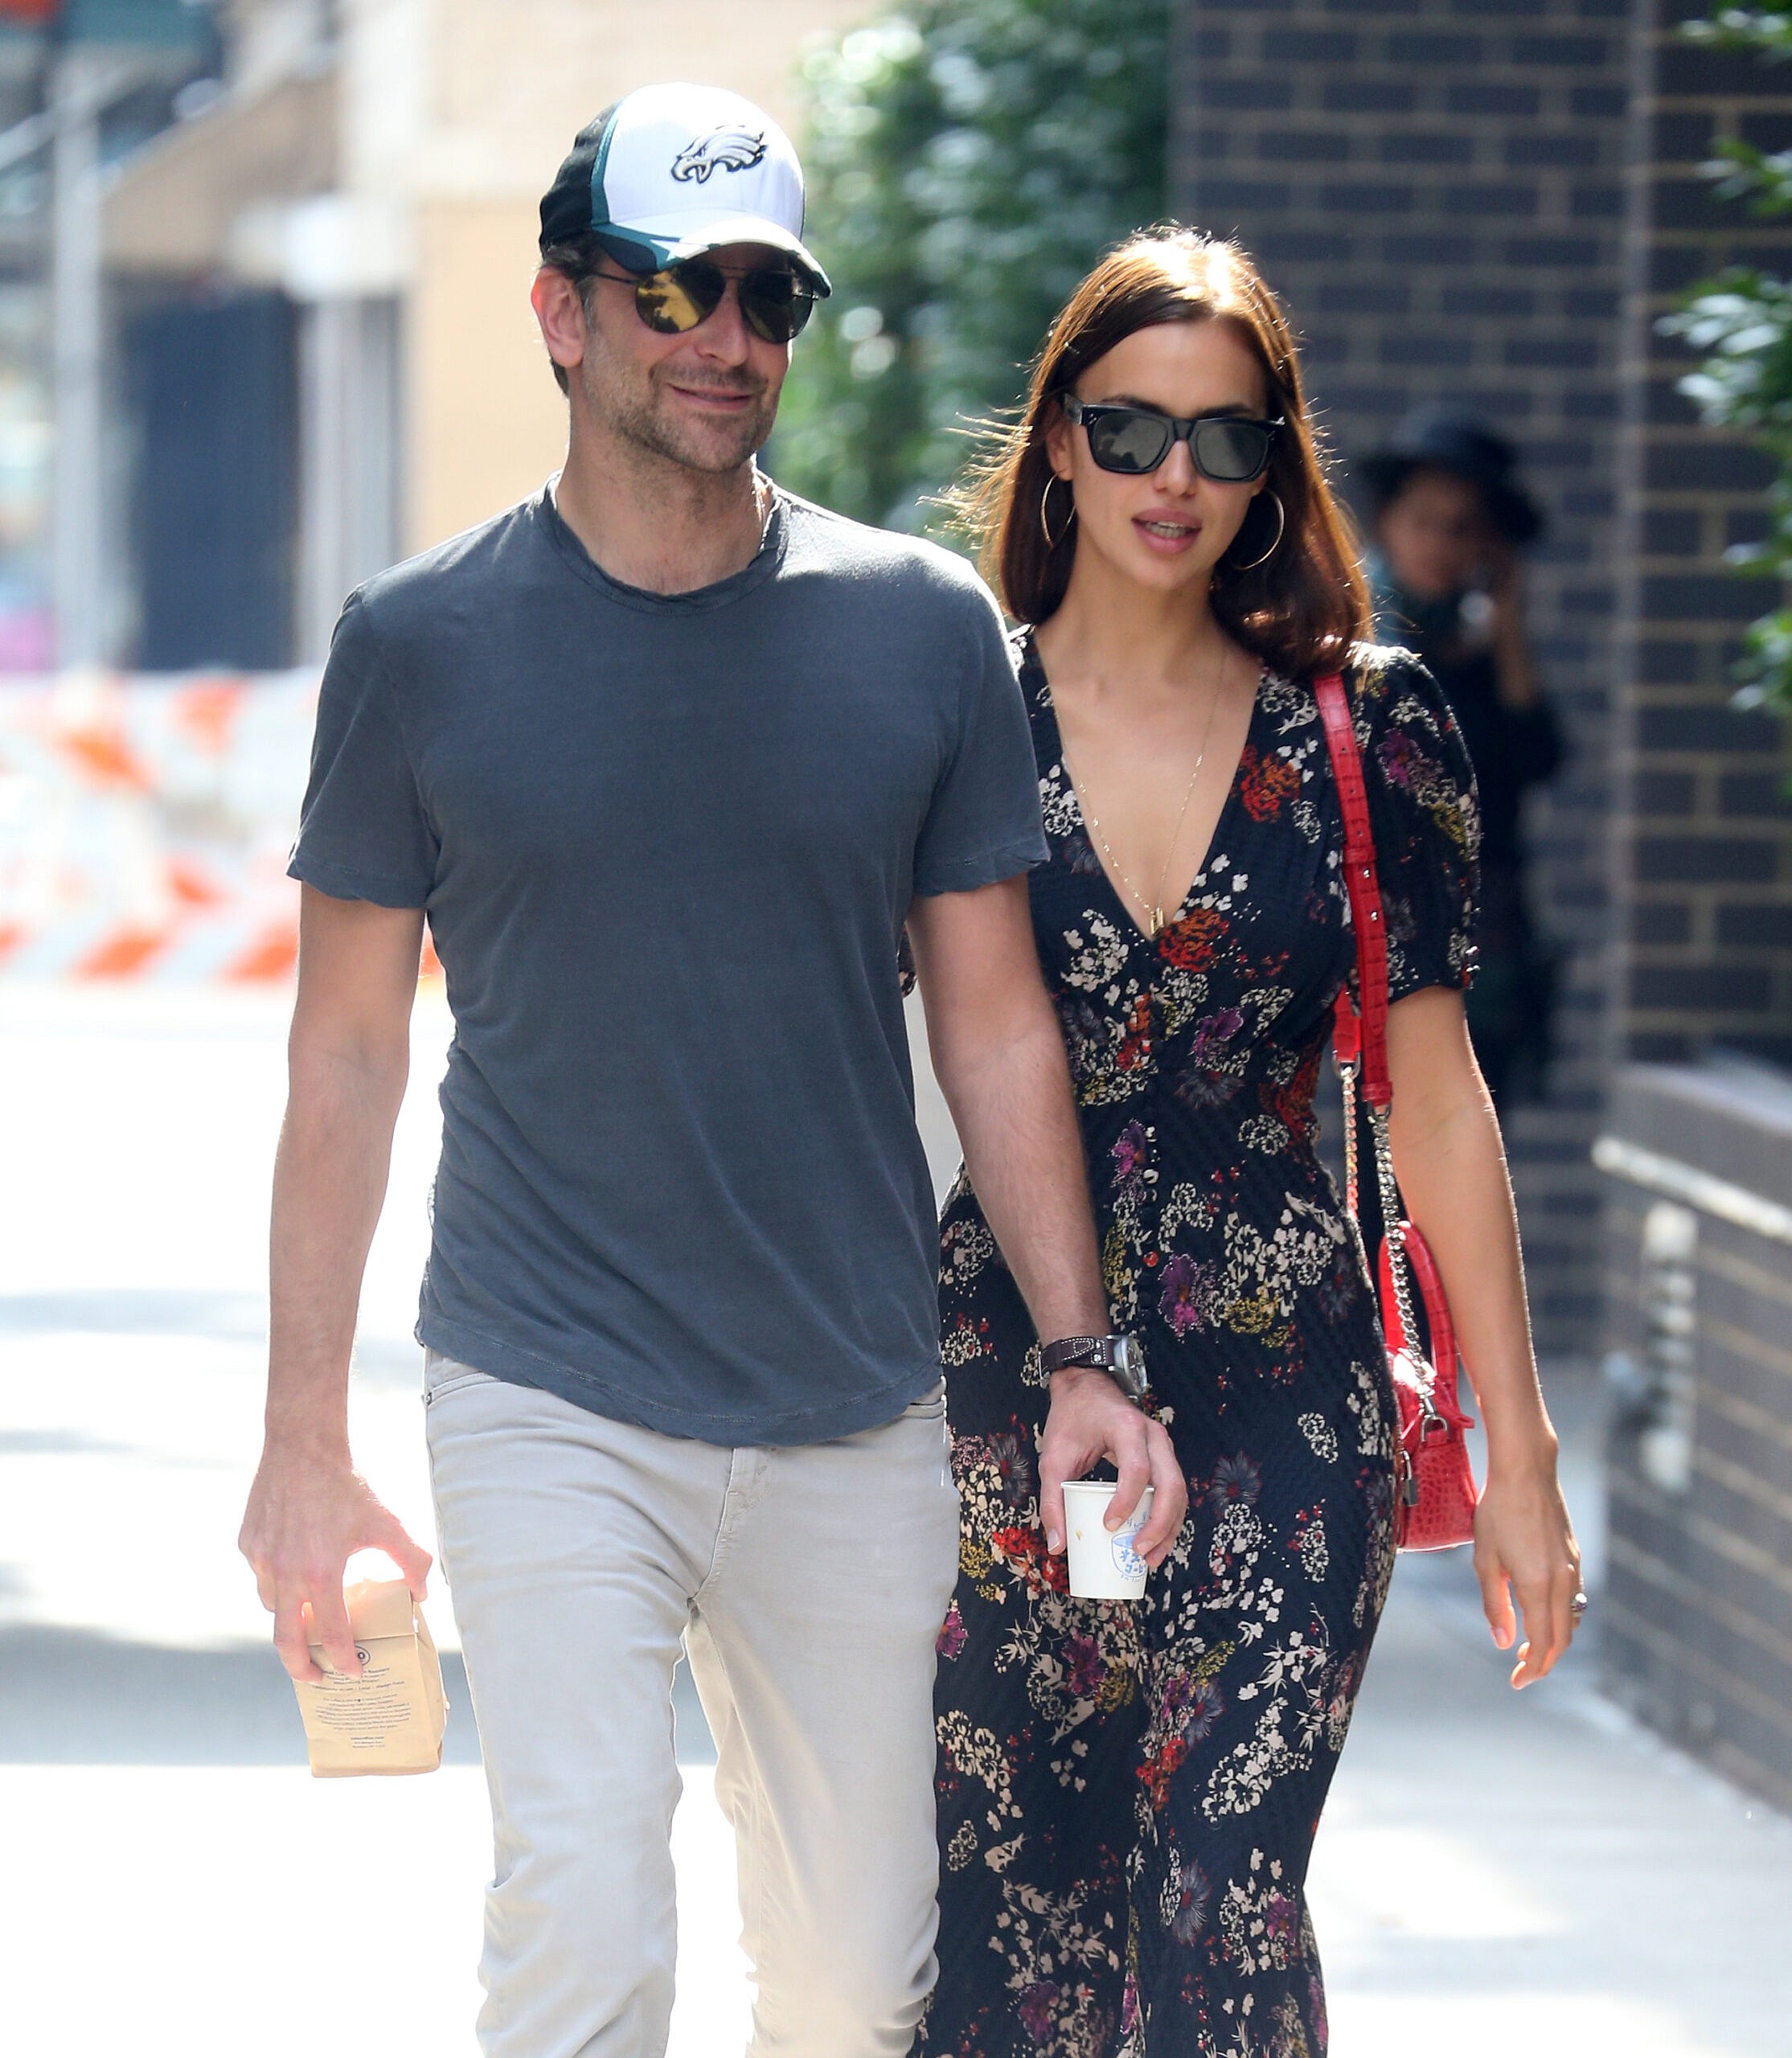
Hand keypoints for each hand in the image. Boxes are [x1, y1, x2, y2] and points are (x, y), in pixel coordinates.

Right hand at [239, 1444, 432, 1682]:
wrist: (303, 1445)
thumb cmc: (347, 1485)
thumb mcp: (387, 1522)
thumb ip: (411, 1559)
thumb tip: (424, 1594)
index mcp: (321, 1574)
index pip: (331, 1636)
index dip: (344, 1661)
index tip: (353, 1673)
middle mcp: (284, 1573)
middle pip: (285, 1642)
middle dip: (301, 1668)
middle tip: (316, 1678)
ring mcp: (261, 1559)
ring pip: (271, 1607)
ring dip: (290, 1620)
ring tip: (310, 1620)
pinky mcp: (248, 1543)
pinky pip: (261, 1575)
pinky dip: (277, 1584)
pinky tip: (296, 1573)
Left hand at [1038, 1368, 1186, 1566]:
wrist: (1086, 1388)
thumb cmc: (1070, 1419)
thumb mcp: (1053, 1457)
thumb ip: (1052, 1500)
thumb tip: (1057, 1546)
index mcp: (1126, 1428)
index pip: (1136, 1469)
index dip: (1126, 1501)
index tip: (1108, 1525)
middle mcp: (1153, 1435)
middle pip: (1170, 1484)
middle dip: (1159, 1524)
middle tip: (1138, 1552)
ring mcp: (1162, 1445)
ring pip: (1178, 1490)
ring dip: (1169, 1527)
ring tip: (1150, 1557)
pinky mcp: (1163, 1456)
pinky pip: (1174, 1489)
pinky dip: (1169, 1517)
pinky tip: (1155, 1541)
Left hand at [1471, 1448, 1581, 1688]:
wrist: (1527, 1471)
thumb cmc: (1498, 1511)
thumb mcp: (1485, 1559)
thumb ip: (1494, 1603)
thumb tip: (1502, 1643)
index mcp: (1539, 1586)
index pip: (1543, 1644)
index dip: (1531, 1669)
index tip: (1516, 1682)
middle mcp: (1563, 1582)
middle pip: (1562, 1639)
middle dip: (1544, 1661)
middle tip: (1521, 1671)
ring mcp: (1572, 1568)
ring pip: (1570, 1620)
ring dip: (1553, 1640)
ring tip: (1526, 1645)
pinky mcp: (1573, 1556)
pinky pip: (1572, 1599)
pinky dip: (1560, 1617)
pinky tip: (1539, 1612)